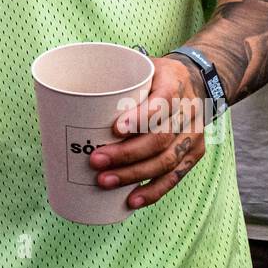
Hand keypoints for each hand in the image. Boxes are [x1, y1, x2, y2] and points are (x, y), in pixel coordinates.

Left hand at [89, 55, 207, 210]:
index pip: (162, 102)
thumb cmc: (156, 76)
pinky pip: (174, 177)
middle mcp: (188, 111)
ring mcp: (193, 135)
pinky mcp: (194, 153)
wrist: (196, 81)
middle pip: (160, 138)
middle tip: (96, 161)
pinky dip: (153, 190)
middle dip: (126, 154)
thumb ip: (117, 81)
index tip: (115, 129)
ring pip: (165, 161)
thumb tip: (71, 99)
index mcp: (174, 82)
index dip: (140, 118)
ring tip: (105, 181)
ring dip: (134, 175)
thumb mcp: (142, 67)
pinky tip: (132, 200)